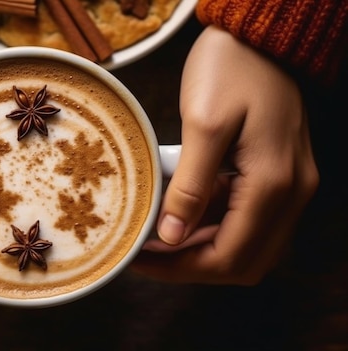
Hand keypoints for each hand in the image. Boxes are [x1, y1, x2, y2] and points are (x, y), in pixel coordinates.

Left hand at [132, 26, 318, 284]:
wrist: (257, 37)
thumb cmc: (230, 69)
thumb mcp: (203, 124)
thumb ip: (190, 186)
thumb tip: (171, 237)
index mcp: (274, 184)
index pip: (229, 257)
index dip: (180, 267)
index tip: (139, 258)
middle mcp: (291, 194)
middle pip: (242, 262)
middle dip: (190, 265)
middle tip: (144, 252)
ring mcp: (289, 186)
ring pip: (246, 246)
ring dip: (200, 249)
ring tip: (154, 234)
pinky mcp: (277, 176)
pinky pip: (246, 221)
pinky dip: (211, 227)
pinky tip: (179, 212)